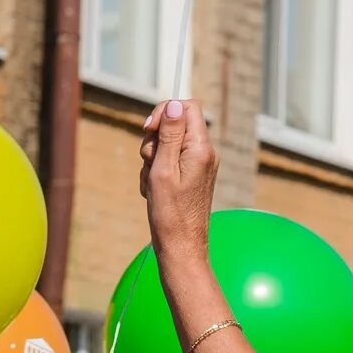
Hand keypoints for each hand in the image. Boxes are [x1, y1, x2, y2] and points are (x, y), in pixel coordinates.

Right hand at [140, 99, 217, 268]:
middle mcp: (204, 153)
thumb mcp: (164, 170)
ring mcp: (198, 165)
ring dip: (152, 159)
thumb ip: (170, 136)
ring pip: (167, 145)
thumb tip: (174, 105)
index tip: (148, 131)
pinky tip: (155, 191)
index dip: (164, 112)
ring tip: (152, 183)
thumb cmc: (170, 214)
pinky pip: (169, 162)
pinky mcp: (191, 176)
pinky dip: (156, 172)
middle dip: (154, 140)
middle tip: (149, 163)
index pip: (186, 107)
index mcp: (200, 148)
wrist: (180, 247)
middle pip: (175, 125)